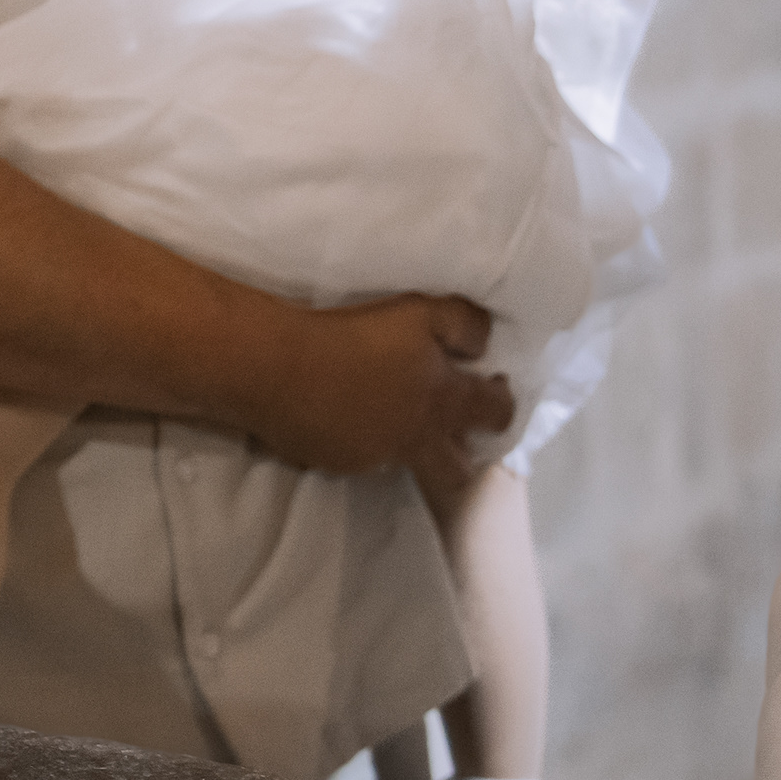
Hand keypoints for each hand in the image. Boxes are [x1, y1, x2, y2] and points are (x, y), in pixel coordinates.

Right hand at [233, 293, 512, 490]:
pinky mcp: (333, 462)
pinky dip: (356, 439)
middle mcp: (415, 439)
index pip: (496, 415)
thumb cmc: (351, 334)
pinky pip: (356, 457)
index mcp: (442, 402)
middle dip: (462, 450)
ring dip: (405, 444)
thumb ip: (463, 325)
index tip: (492, 385)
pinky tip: (337, 413)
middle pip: (457, 467)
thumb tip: (483, 344)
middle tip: (447, 422)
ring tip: (383, 414)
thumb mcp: (419, 311)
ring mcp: (373, 457)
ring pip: (403, 462)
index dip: (502, 402)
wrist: (277, 366)